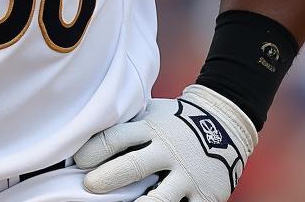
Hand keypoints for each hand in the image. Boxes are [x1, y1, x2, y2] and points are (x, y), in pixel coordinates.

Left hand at [74, 84, 256, 201]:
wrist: (225, 122)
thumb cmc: (177, 119)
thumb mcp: (154, 111)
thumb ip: (130, 122)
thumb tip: (90, 128)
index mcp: (151, 127)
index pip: (117, 137)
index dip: (95, 149)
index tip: (79, 161)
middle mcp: (168, 150)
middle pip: (133, 166)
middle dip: (108, 177)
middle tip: (89, 185)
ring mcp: (187, 174)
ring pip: (160, 198)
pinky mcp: (205, 195)